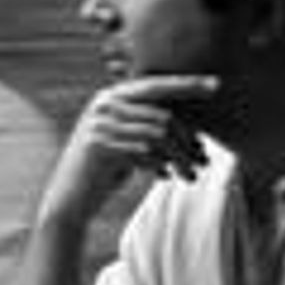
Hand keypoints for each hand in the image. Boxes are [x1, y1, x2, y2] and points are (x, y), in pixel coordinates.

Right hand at [42, 75, 218, 221]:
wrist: (69, 200)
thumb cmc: (104, 172)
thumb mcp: (126, 144)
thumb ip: (149, 128)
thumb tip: (195, 132)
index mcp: (111, 96)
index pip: (155, 85)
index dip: (186, 84)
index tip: (215, 85)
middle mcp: (103, 104)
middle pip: (162, 113)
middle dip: (188, 138)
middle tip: (203, 159)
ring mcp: (100, 123)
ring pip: (159, 134)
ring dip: (180, 157)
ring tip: (191, 173)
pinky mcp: (99, 146)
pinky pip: (145, 151)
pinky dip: (160, 165)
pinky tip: (165, 177)